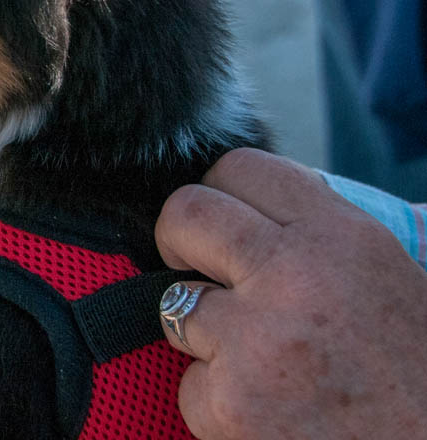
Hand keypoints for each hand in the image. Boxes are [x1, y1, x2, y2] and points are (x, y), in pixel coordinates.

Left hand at [156, 148, 426, 439]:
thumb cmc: (419, 375)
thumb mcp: (398, 277)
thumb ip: (338, 231)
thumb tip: (305, 192)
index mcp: (339, 235)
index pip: (241, 166)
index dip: (223, 190)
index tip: (224, 218)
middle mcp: (292, 275)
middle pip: (185, 213)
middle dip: (178, 237)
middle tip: (194, 264)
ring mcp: (256, 340)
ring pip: (174, 303)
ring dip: (203, 330)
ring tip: (255, 355)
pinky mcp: (231, 403)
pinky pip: (187, 384)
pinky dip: (215, 400)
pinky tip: (266, 409)